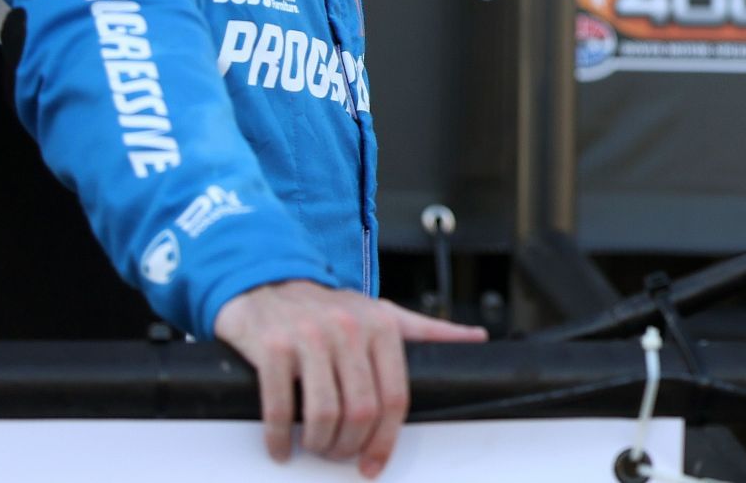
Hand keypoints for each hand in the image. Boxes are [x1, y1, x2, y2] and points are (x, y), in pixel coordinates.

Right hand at [213, 278, 486, 477]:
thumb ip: (428, 331)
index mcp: (382, 326)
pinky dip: (280, 437)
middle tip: (338, 455)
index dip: (386, 440)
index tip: (373, 463)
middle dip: (349, 446)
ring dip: (318, 444)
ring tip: (313, 447)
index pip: (396, 397)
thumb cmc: (330, 308)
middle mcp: (348, 329)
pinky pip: (279, 407)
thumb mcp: (383, 313)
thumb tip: (477, 339)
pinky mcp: (272, 346)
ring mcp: (309, 337)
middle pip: (361, 411)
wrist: (268, 282)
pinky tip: (282, 446)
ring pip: (324, 414)